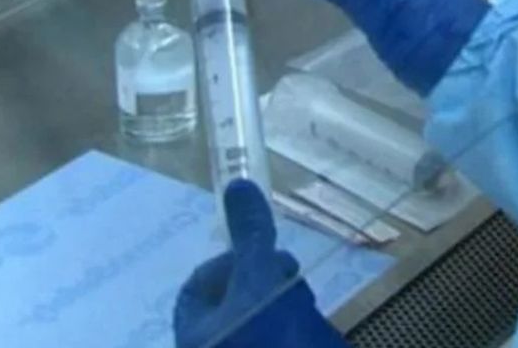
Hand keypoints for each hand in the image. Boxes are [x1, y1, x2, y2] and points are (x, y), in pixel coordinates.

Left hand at [175, 180, 346, 347]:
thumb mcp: (260, 285)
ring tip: (308, 318)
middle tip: (293, 284)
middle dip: (270, 284)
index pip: (202, 283)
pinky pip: (291, 338)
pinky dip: (306, 336)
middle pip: (239, 302)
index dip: (235, 260)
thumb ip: (251, 240)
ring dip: (291, 312)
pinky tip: (320, 338)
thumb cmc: (269, 346)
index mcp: (197, 334)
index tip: (268, 256)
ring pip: (267, 323)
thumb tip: (238, 185)